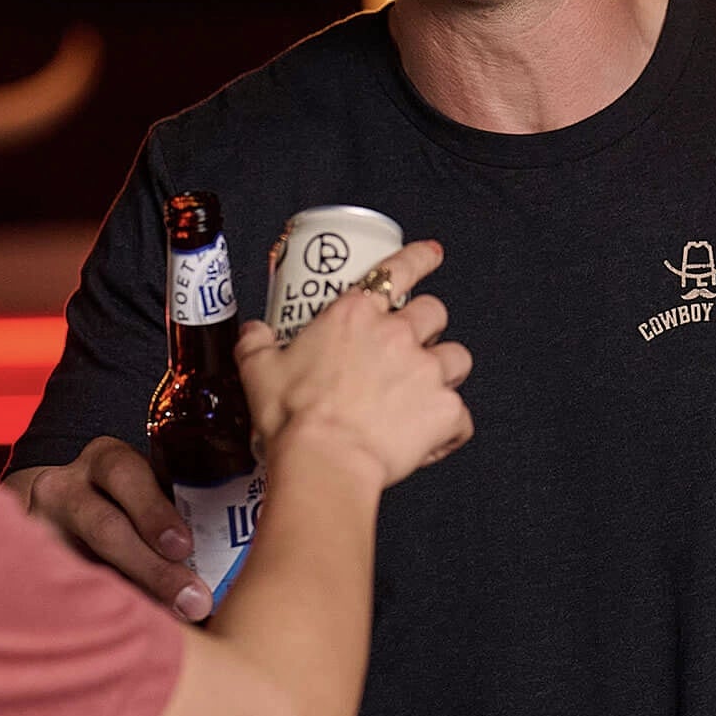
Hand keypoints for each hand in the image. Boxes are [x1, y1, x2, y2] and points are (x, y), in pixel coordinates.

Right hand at [17, 435, 215, 622]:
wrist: (55, 515)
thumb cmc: (127, 508)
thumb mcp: (146, 494)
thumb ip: (180, 518)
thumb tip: (237, 571)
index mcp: (106, 461)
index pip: (125, 473)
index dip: (154, 512)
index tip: (184, 547)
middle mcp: (64, 488)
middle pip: (104, 527)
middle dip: (152, 568)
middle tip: (194, 602)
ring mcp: (37, 529)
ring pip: (79, 564)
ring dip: (127, 598)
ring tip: (161, 629)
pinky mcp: (23, 566)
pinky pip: (58, 594)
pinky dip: (92, 616)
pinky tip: (120, 640)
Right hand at [236, 239, 472, 489]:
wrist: (324, 461)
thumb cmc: (295, 418)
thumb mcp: (259, 372)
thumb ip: (256, 345)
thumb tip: (254, 333)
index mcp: (356, 316)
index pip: (397, 269)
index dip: (420, 258)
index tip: (432, 253)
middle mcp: (397, 335)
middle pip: (434, 313)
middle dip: (428, 326)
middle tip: (412, 347)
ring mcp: (426, 371)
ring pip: (458, 357)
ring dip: (446, 371)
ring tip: (427, 391)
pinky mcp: (444, 410)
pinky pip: (460, 417)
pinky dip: (449, 429)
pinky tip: (432, 441)